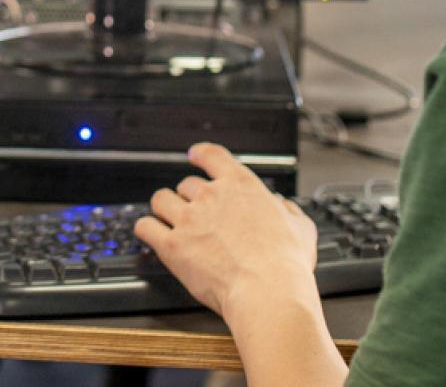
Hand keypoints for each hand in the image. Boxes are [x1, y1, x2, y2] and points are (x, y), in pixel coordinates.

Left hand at [133, 143, 318, 316]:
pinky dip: (146, 229)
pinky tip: (150, 234)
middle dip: (188, 197)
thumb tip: (283, 208)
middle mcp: (210, 197)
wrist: (267, 290)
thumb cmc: (285, 263)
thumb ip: (288, 211)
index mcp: (241, 186)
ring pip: (160, 200)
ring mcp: (188, 219)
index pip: (212, 155)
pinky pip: (145, 227)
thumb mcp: (300, 227)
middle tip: (194, 212)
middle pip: (186, 184)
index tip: (195, 156)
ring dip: (164, 208)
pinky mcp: (171, 245)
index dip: (200, 154)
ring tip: (168, 219)